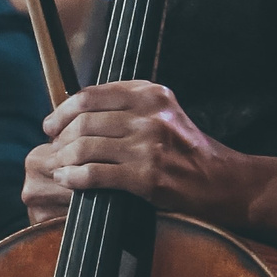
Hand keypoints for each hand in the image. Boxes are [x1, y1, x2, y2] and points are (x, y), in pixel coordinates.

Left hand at [22, 80, 258, 226]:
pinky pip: (95, 174)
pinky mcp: (148, 177)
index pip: (91, 95)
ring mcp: (150, 146)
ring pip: (85, 147)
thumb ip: (126, 105)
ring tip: (57, 167)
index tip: (50, 125)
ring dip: (63, 160)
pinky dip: (74, 178)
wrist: (226, 183)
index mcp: (150, 93)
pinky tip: (67, 181)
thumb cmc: (187, 150)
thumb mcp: (162, 113)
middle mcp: (150, 115)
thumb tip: (74, 109)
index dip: (63, 111)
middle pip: (84, 121)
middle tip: (51, 150)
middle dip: (59, 138)